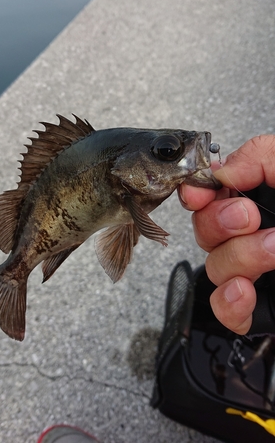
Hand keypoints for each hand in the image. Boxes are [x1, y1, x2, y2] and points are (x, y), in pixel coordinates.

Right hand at [178, 135, 274, 334]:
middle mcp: (253, 234)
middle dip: (219, 223)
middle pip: (204, 230)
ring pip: (213, 266)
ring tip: (274, 249)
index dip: (197, 193)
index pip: (210, 195)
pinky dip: (228, 303)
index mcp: (260, 200)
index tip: (201, 193)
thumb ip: (262, 155)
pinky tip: (244, 291)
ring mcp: (253, 272)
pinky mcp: (258, 307)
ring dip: (238, 257)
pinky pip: (224, 308)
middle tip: (250, 218)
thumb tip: (222, 172)